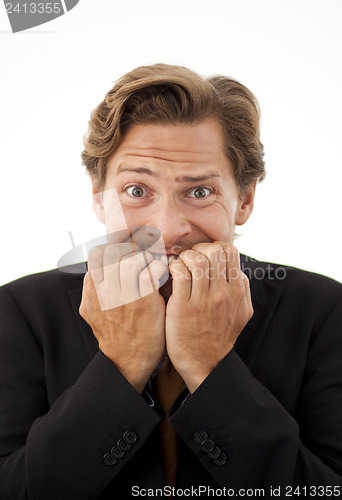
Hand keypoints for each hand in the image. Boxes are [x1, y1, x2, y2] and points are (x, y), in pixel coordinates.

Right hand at [79, 243, 167, 392]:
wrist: (127, 361)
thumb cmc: (115, 333)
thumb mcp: (92, 311)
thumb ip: (92, 289)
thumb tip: (95, 269)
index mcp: (92, 291)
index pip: (98, 253)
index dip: (114, 247)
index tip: (125, 252)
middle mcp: (105, 292)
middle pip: (116, 252)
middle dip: (131, 250)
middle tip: (141, 256)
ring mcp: (124, 297)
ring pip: (132, 259)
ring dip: (145, 258)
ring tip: (150, 265)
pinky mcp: (144, 302)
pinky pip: (150, 271)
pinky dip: (157, 268)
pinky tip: (159, 274)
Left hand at [165, 242, 252, 392]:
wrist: (205, 364)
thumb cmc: (219, 337)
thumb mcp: (242, 314)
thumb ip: (242, 290)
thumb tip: (237, 270)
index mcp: (237, 291)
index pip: (230, 252)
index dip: (215, 247)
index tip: (205, 256)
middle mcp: (223, 293)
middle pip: (215, 251)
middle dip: (199, 249)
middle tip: (190, 259)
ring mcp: (203, 301)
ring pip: (197, 260)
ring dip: (185, 257)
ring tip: (180, 266)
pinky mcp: (182, 308)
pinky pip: (179, 274)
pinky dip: (174, 267)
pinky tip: (172, 274)